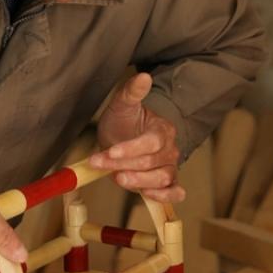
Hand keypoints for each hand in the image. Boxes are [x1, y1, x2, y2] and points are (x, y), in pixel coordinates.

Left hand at [90, 72, 183, 202]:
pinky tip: (147, 194)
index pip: (150, 142)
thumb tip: (143, 76)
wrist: (124, 137)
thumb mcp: (122, 105)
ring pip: (162, 178)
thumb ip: (132, 92)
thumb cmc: (124, 122)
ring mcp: (169, 167)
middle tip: (99, 162)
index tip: (111, 152)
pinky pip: (174, 193)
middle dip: (122, 164)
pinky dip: (165, 196)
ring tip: (118, 179)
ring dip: (139, 182)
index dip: (131, 149)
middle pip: (150, 162)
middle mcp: (169, 150)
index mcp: (162, 130)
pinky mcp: (166, 183)